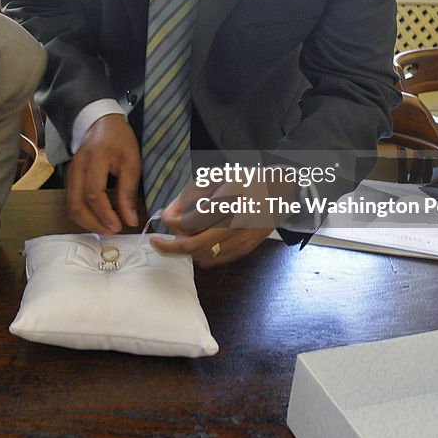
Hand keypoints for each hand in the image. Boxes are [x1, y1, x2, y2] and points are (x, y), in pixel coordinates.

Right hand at [66, 114, 140, 233]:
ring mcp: (70, 172)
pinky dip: (83, 213)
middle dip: (93, 223)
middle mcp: (77, 167)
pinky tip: (97, 218)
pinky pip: (72, 200)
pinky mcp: (70, 177)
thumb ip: (129, 192)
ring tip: (105, 228)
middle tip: (111, 232)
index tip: (119, 226)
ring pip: (71, 205)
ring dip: (86, 221)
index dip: (105, 214)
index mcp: (94, 159)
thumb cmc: (119, 140)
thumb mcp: (132, 162)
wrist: (101, 121)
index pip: (94, 194)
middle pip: (76, 204)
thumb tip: (130, 221)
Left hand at [151, 180, 284, 266]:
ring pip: (202, 255)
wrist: (280, 192)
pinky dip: (200, 254)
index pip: (189, 221)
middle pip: (192, 245)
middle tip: (158, 242)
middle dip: (169, 246)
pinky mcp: (245, 249)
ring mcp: (240, 239)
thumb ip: (191, 194)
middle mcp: (234, 223)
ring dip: (186, 249)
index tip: (164, 218)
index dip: (171, 222)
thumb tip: (169, 214)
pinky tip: (198, 243)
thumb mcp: (217, 177)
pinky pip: (215, 259)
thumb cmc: (245, 180)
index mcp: (226, 200)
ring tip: (181, 237)